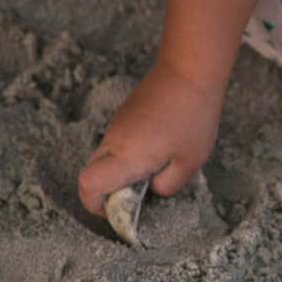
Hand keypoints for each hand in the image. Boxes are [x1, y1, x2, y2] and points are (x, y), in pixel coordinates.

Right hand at [78, 64, 222, 217]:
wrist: (189, 71)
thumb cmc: (193, 117)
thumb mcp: (190, 161)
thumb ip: (168, 185)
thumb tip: (153, 191)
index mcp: (125, 157)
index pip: (88, 186)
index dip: (97, 205)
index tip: (120, 209)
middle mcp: (112, 142)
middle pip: (94, 175)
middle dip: (112, 191)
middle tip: (145, 190)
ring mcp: (116, 126)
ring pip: (107, 159)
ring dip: (125, 170)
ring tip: (161, 162)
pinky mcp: (125, 115)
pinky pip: (118, 143)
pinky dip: (131, 153)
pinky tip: (163, 144)